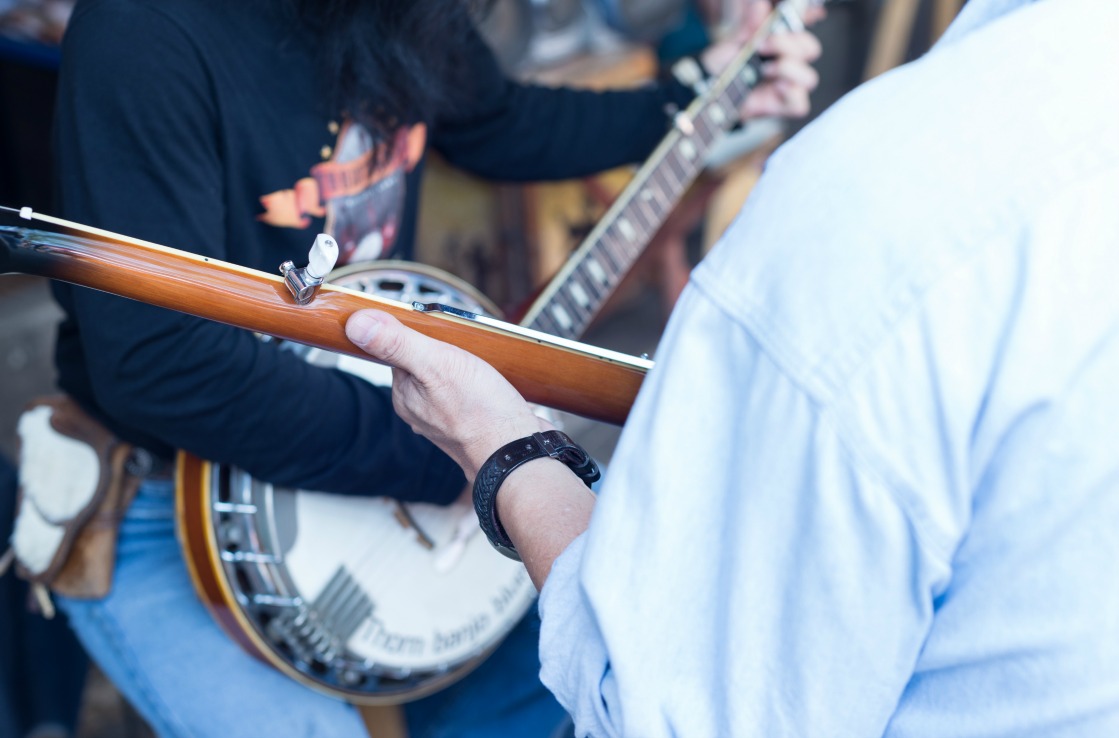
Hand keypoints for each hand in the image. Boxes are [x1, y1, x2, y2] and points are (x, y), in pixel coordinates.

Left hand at [345, 309, 544, 478]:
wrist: (518, 455)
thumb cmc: (481, 414)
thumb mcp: (436, 365)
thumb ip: (396, 343)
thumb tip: (356, 324)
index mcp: (405, 396)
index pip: (398, 350)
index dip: (415, 332)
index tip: (435, 325)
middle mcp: (421, 410)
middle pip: (424, 363)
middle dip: (443, 348)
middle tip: (464, 344)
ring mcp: (448, 419)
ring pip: (449, 379)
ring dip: (465, 366)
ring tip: (482, 362)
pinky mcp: (474, 423)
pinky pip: (470, 394)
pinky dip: (480, 384)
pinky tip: (492, 382)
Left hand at [700, 1, 824, 118]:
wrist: (706, 88)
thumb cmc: (722, 65)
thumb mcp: (735, 40)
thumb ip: (750, 23)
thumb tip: (760, 5)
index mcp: (782, 44)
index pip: (803, 31)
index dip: (805, 19)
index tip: (781, 18)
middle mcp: (788, 63)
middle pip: (811, 50)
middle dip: (789, 44)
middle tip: (762, 45)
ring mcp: (786, 86)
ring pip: (809, 78)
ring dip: (789, 68)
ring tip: (765, 68)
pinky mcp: (780, 106)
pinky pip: (799, 104)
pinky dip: (790, 94)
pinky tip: (775, 86)